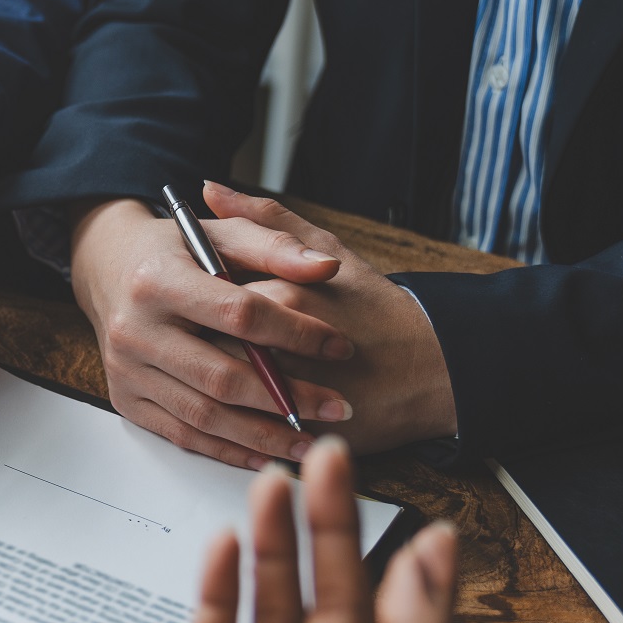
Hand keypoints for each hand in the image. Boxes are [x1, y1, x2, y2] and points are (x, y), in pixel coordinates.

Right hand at [69, 195, 354, 469]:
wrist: (109, 270)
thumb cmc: (176, 251)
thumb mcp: (222, 234)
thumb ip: (276, 246)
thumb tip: (327, 268)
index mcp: (158, 280)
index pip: (239, 314)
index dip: (295, 333)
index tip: (340, 346)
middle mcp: (134, 329)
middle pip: (221, 376)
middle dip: (286, 397)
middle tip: (337, 407)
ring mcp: (127, 370)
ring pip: (204, 415)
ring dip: (262, 434)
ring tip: (310, 440)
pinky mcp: (126, 400)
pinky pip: (182, 435)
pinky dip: (228, 450)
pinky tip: (267, 453)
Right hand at [79, 438, 455, 622]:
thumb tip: (436, 560)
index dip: (412, 569)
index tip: (420, 511)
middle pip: (334, 599)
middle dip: (333, 527)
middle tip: (326, 459)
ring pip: (272, 604)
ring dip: (275, 542)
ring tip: (270, 479)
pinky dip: (218, 584)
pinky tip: (222, 541)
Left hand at [198, 183, 457, 452]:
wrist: (430, 367)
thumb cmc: (375, 307)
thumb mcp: (326, 248)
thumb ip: (264, 219)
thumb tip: (209, 191)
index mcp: (280, 294)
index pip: (208, 299)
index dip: (195, 304)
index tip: (192, 304)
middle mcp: (278, 345)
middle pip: (205, 347)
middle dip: (193, 346)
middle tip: (191, 342)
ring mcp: (286, 394)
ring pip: (217, 392)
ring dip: (205, 387)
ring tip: (209, 377)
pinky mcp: (294, 432)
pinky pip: (241, 431)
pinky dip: (227, 426)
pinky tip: (231, 412)